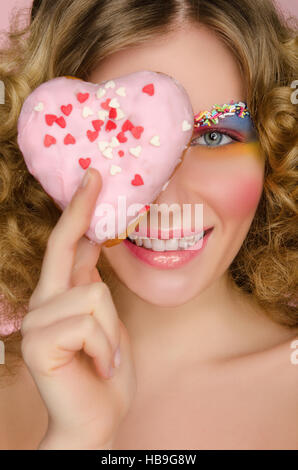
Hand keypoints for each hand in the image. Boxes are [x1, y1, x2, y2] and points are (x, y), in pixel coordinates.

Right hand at [20, 168, 136, 449]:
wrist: (97, 418)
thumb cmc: (104, 370)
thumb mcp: (106, 321)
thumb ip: (91, 285)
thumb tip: (93, 244)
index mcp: (62, 296)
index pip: (67, 245)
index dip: (78, 211)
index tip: (92, 179)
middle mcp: (44, 302)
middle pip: (65, 247)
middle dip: (80, 210)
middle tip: (95, 175)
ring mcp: (39, 322)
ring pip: (94, 296)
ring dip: (112, 332)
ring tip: (106, 357)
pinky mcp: (40, 343)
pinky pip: (91, 324)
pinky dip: (105, 348)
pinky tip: (99, 365)